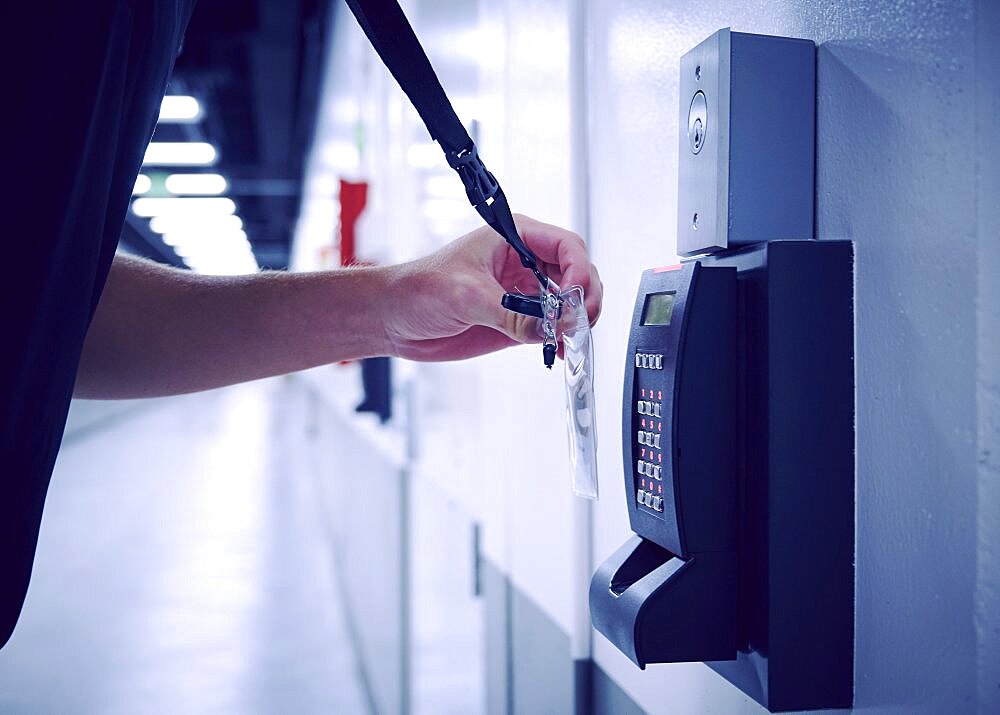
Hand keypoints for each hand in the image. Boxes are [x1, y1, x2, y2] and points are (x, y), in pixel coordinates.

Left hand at [386, 214, 601, 361]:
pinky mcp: (519, 319)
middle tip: (579, 324)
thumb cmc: (418, 289)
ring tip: (571, 339)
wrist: (394, 318)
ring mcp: (524, 291)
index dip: (579, 270)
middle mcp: (525, 262)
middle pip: (578, 273)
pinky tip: (561, 350)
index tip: (574, 297)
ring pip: (570, 301)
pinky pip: (553, 326)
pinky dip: (564, 338)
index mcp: (514, 238)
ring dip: (578, 320)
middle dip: (585, 297)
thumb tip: (550, 327)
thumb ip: (511, 312)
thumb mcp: (466, 296)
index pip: (567, 246)